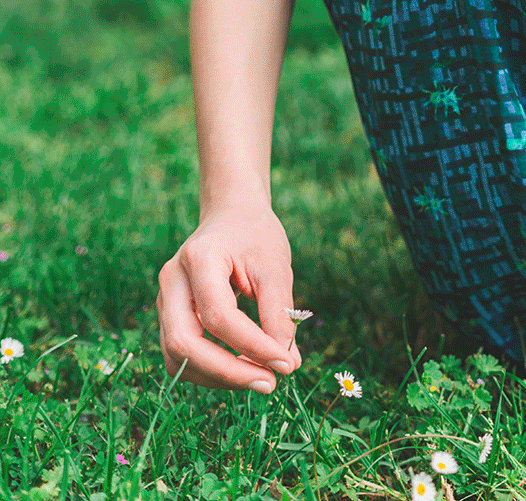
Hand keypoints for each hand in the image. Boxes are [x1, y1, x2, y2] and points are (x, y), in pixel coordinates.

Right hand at [156, 202, 304, 389]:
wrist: (232, 215)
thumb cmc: (255, 236)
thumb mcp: (275, 265)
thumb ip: (279, 313)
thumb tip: (288, 365)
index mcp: (199, 258)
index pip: (219, 316)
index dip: (252, 346)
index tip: (286, 364)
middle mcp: (172, 281)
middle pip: (184, 343)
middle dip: (228, 372)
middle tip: (270, 383)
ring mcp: (164, 300)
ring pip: (177, 357)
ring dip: (219, 377)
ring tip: (262, 378)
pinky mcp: (169, 317)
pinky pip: (181, 356)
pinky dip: (211, 371)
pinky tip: (243, 369)